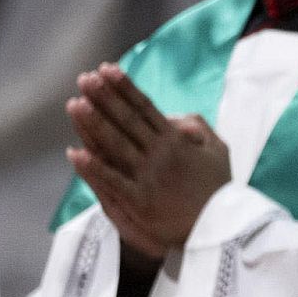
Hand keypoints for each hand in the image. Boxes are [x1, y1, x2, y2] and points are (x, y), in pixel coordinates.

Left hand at [65, 64, 231, 260]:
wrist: (222, 227)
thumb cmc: (218, 189)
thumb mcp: (218, 151)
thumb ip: (198, 128)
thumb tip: (174, 116)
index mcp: (177, 141)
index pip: (145, 107)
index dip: (124, 88)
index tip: (107, 69)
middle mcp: (160, 154)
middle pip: (126, 120)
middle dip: (104, 98)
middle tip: (85, 78)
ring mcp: (148, 176)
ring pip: (116, 145)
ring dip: (94, 123)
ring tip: (75, 103)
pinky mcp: (140, 201)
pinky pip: (112, 180)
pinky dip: (93, 167)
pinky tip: (75, 152)